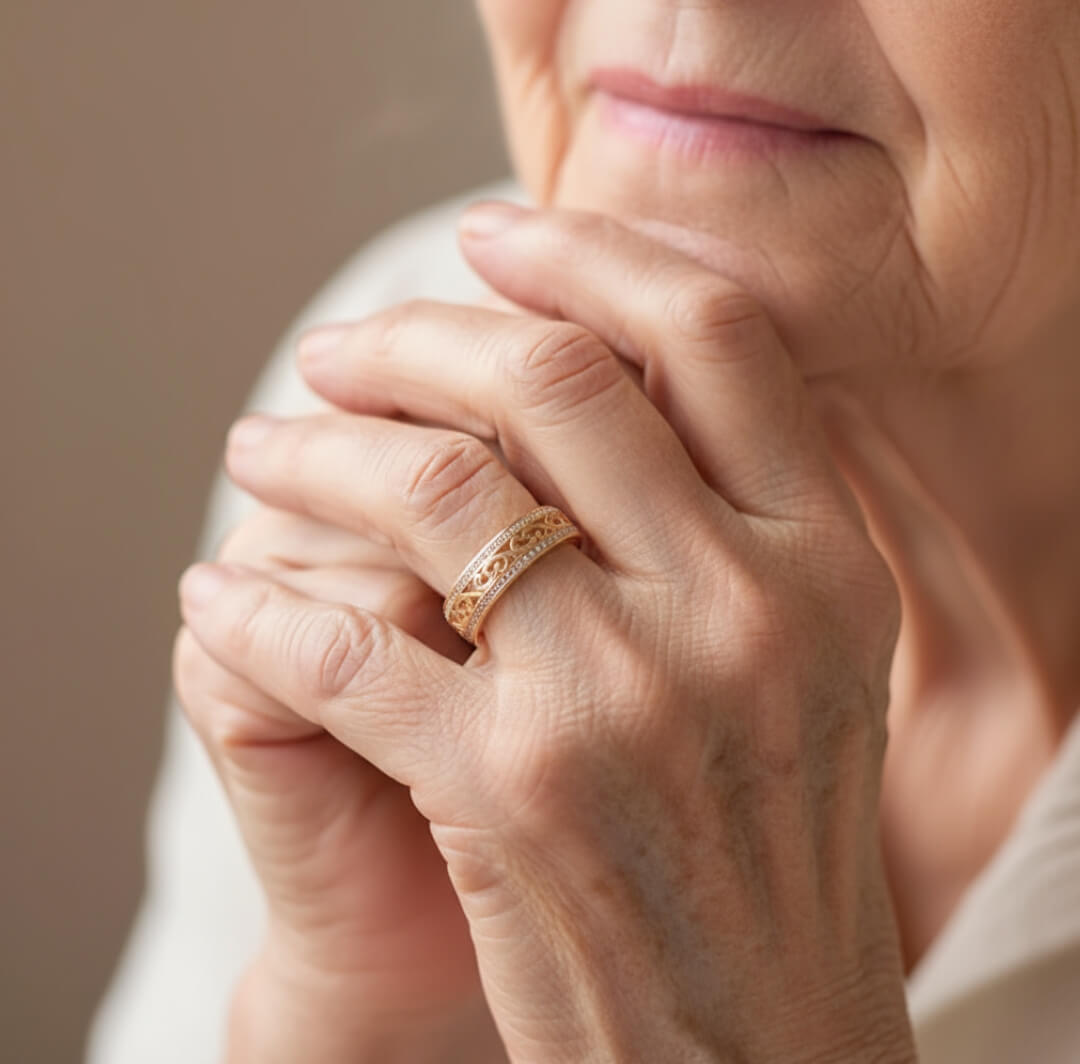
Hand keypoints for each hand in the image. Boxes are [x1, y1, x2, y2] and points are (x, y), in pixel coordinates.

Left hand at [180, 204, 916, 1062]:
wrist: (757, 1035)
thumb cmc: (768, 836)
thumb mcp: (808, 657)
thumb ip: (741, 513)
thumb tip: (621, 366)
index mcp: (823, 558)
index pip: (711, 332)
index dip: (589, 252)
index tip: (490, 238)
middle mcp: (738, 607)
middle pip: (552, 380)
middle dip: (417, 334)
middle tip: (339, 345)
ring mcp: (624, 697)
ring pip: (431, 490)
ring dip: (316, 450)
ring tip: (261, 444)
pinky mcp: (511, 791)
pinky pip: (341, 652)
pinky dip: (257, 610)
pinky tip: (219, 594)